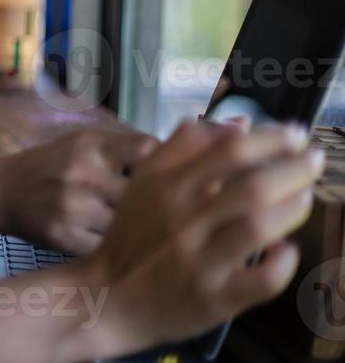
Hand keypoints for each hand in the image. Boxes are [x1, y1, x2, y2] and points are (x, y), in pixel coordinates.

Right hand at [0, 128, 157, 253]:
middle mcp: (83, 172)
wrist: (1, 190)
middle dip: (147, 203)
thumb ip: (122, 149)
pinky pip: (108, 248)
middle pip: (143, 193)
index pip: (147, 149)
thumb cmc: (51, 165)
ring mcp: (74, 206)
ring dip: (131, 230)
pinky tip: (107, 242)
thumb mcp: (81, 143)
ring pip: (129, 225)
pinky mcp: (65, 237)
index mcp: (91, 145)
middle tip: (142, 209)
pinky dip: (112, 248)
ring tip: (125, 227)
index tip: (158, 177)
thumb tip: (176, 163)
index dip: (160, 165)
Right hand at [82, 120, 318, 356]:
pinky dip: (283, 262)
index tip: (297, 135)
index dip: (271, 138)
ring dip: (293, 208)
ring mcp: (199, 261)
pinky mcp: (214, 298)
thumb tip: (238, 124)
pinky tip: (286, 248)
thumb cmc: (133, 234)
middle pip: (252, 187)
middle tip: (313, 161)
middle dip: (295, 169)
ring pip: (259, 228)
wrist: (108, 296)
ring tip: (304, 197)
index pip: (228, 151)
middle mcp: (183, 220)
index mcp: (166, 186)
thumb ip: (185, 147)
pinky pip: (261, 279)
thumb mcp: (144, 181)